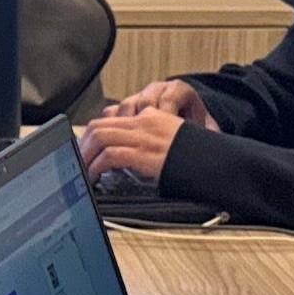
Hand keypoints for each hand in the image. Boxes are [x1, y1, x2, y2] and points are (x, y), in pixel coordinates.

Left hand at [75, 84, 211, 188]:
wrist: (217, 161)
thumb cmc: (197, 157)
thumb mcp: (170, 142)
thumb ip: (148, 145)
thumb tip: (123, 163)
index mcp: (151, 117)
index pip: (112, 118)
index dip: (93, 135)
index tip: (85, 150)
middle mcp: (144, 122)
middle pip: (100, 124)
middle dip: (82, 144)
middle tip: (76, 161)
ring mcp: (144, 136)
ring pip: (100, 136)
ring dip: (85, 155)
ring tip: (81, 171)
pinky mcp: (145, 152)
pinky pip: (111, 155)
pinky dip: (96, 166)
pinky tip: (94, 177)